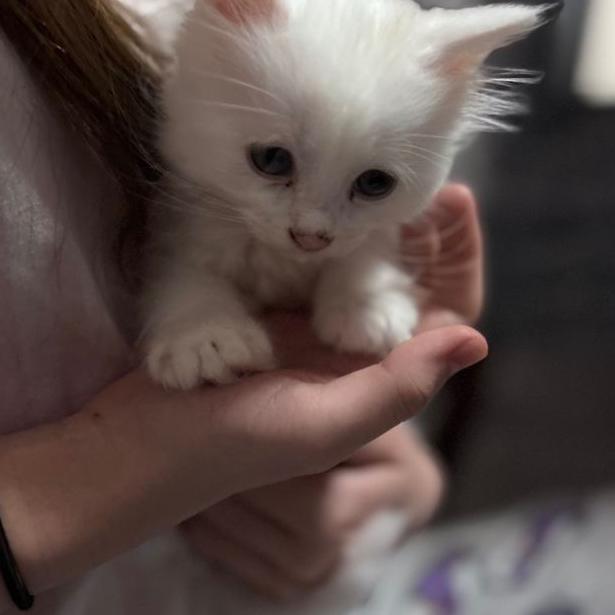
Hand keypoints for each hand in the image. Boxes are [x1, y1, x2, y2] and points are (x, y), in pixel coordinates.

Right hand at [183, 185, 482, 598]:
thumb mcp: (327, 424)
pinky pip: (304, 264)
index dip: (454, 259)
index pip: (437, 314)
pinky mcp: (262, 312)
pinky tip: (324, 196)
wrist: (138, 443)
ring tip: (385, 174)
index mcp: (373, 379)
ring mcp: (302, 330)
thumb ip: (399, 387)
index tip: (456, 198)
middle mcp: (346, 354)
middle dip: (416, 230)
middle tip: (422, 171)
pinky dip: (321, 230)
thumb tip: (476, 339)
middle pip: (399, 279)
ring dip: (373, 223)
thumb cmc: (234, 442)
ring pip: (354, 266)